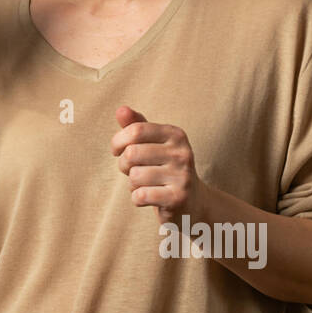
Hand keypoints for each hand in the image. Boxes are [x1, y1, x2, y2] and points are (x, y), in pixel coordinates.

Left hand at [111, 105, 207, 224]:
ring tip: (146, 184)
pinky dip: (137, 198)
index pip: (135, 130)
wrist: (193, 203)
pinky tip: (149, 198)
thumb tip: (121, 109)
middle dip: (124, 165)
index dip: (118, 141)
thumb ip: (136, 125)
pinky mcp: (178, 199)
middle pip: (132, 153)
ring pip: (134, 176)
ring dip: (132, 183)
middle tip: (134, 170)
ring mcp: (182, 176)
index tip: (118, 150)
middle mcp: (182, 153)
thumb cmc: (164, 168)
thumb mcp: (152, 144)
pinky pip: (140, 195)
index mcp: (175, 135)